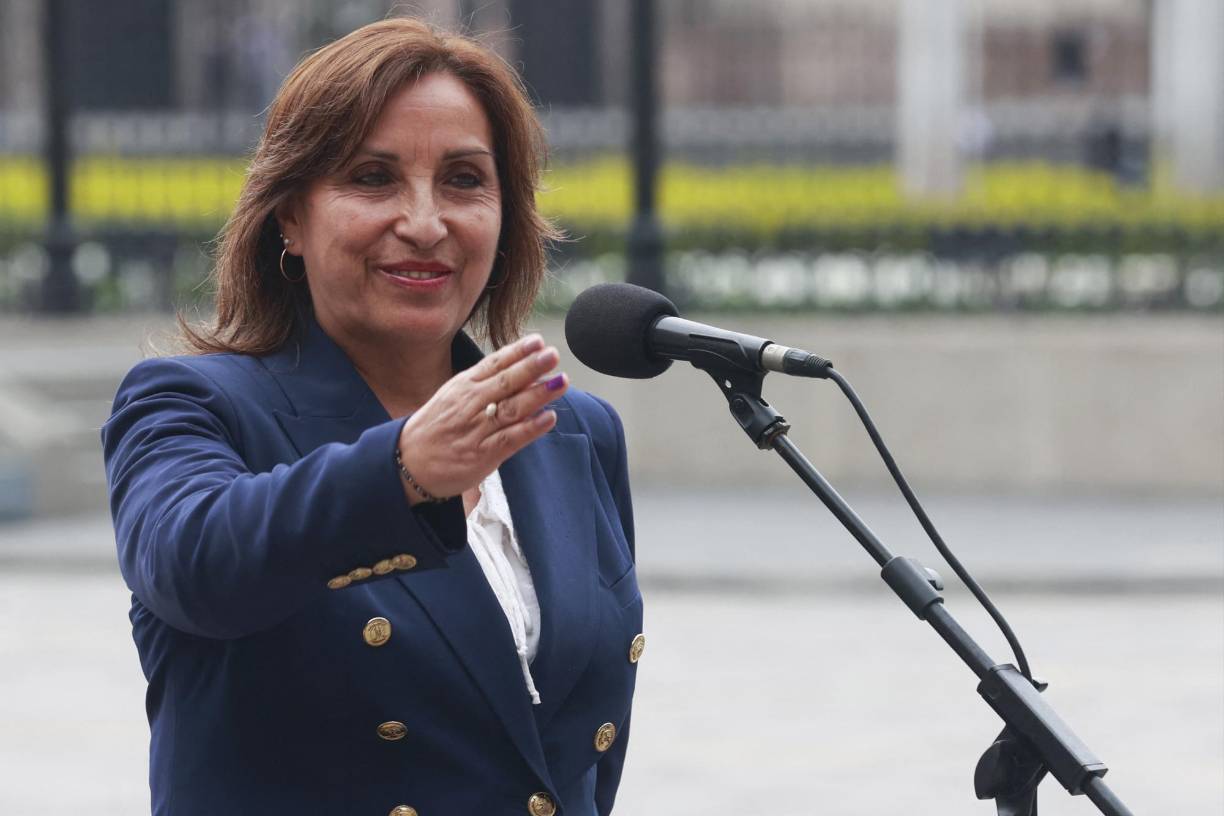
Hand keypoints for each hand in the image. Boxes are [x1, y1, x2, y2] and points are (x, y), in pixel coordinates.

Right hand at [395, 334, 568, 503]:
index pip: (494, 364)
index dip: (517, 352)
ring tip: (560, 381)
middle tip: (553, 355)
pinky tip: (549, 417)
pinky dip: (531, 428)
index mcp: (462, 386)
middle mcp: (469, 405)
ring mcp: (476, 430)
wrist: (407, 463)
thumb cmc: (436, 427)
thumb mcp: (452, 396)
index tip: (538, 341)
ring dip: (538, 394)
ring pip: (511, 408)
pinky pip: (510, 439)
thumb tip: (522, 369)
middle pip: (506, 382)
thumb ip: (484, 384)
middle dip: (532, 367)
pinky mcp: (482, 455)